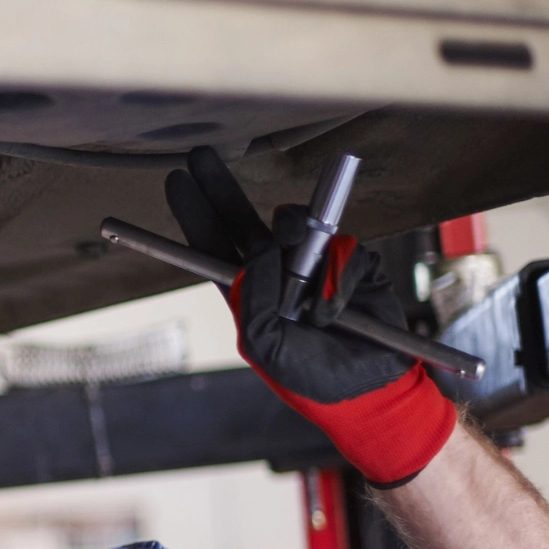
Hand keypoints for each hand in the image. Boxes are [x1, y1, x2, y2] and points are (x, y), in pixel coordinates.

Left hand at [165, 146, 454, 486]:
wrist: (372, 389)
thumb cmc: (312, 377)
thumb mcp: (266, 349)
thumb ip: (254, 303)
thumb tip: (258, 253)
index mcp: (250, 294)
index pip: (214, 249)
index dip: (196, 217)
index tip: (177, 183)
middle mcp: (278, 273)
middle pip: (243, 222)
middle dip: (221, 190)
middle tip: (199, 158)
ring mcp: (315, 264)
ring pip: (296, 226)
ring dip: (294, 243)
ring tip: (302, 283)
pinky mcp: (354, 263)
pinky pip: (342, 249)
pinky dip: (338, 280)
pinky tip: (335, 310)